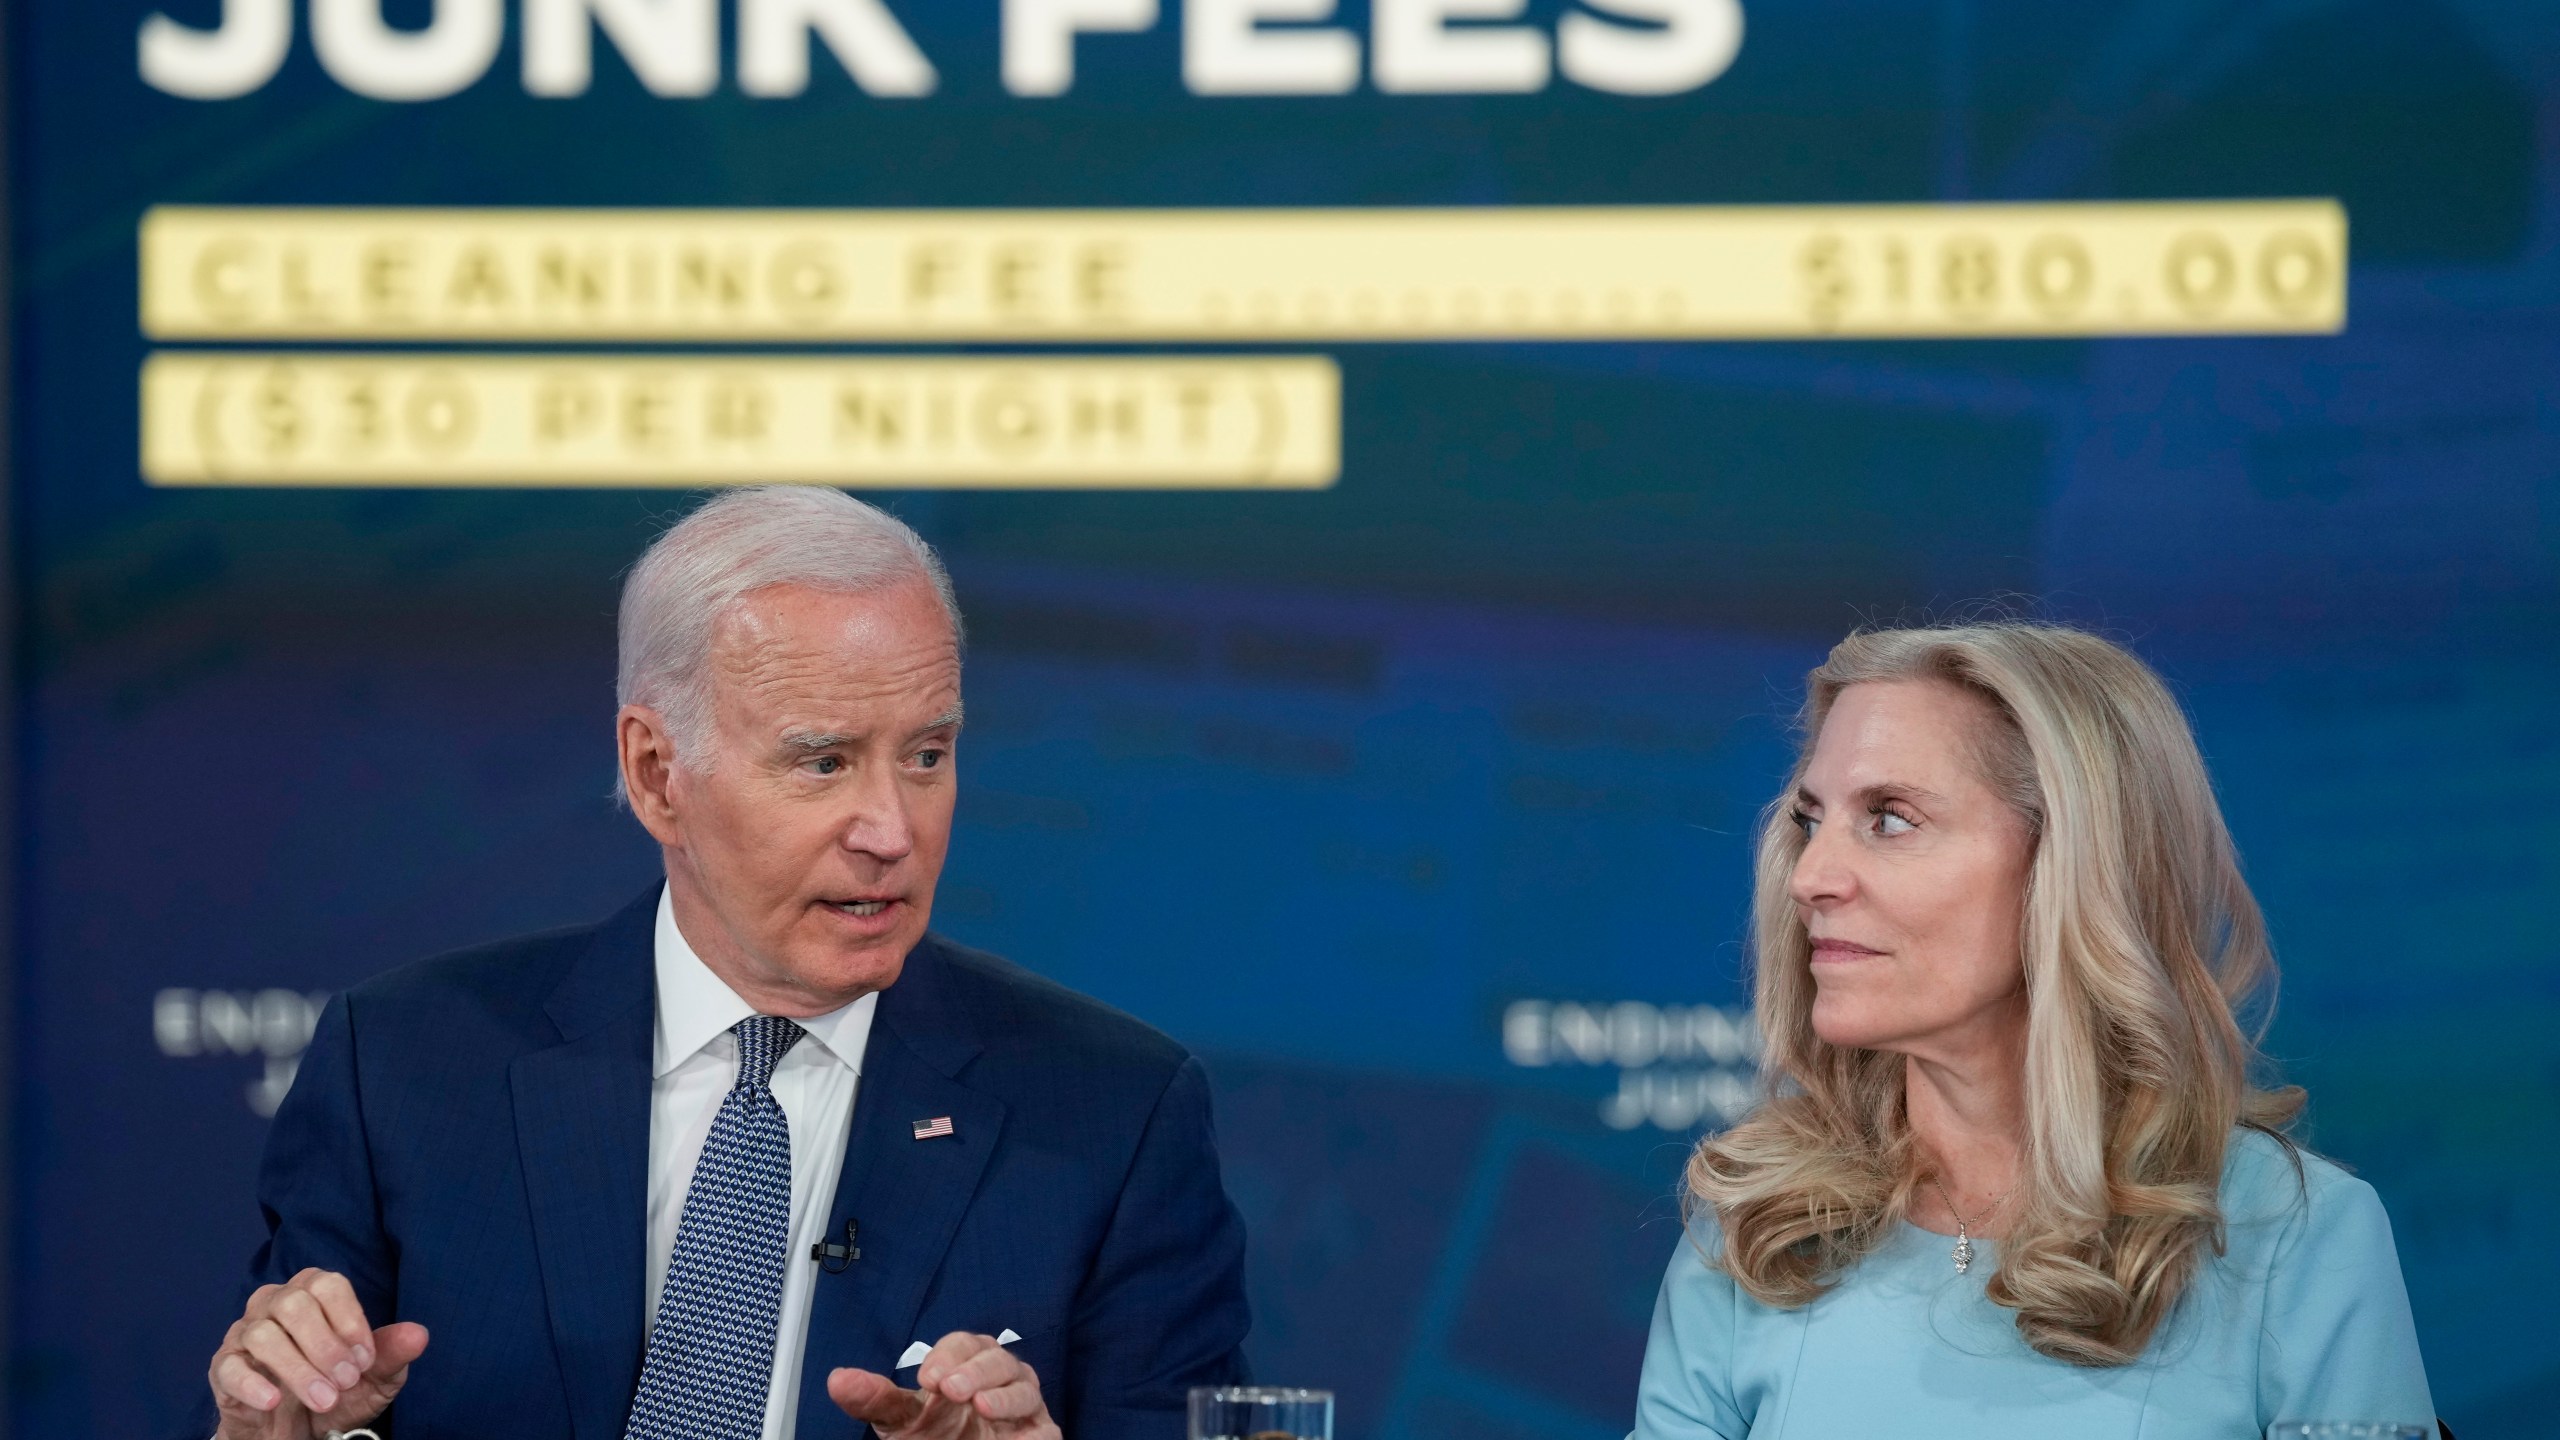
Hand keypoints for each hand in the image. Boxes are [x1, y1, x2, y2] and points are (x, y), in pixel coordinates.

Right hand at [209, 1268, 429, 1439]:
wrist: (298, 1432)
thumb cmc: (337, 1392)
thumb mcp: (373, 1378)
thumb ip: (392, 1354)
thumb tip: (419, 1334)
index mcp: (312, 1294)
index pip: (328, 1285)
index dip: (349, 1320)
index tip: (365, 1359)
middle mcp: (274, 1304)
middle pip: (294, 1304)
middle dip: (325, 1346)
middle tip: (346, 1381)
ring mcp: (244, 1334)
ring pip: (263, 1335)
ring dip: (298, 1370)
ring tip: (324, 1400)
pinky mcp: (223, 1368)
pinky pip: (229, 1367)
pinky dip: (253, 1384)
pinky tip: (275, 1400)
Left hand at [828, 1333, 1059, 1439]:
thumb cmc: (934, 1436)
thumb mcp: (899, 1421)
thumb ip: (875, 1399)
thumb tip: (838, 1380)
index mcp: (966, 1365)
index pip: (963, 1345)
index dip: (949, 1355)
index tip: (928, 1377)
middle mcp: (998, 1380)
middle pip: (998, 1358)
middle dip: (976, 1370)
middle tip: (952, 1388)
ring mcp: (1022, 1407)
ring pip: (1026, 1386)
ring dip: (1005, 1394)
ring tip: (982, 1406)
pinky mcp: (1041, 1434)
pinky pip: (1045, 1428)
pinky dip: (1033, 1431)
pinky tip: (1016, 1437)